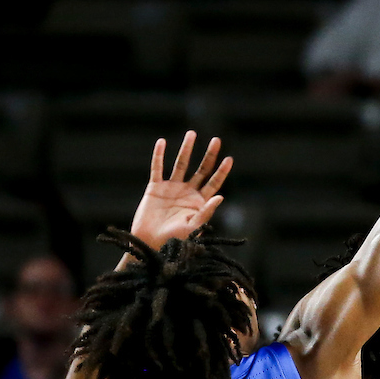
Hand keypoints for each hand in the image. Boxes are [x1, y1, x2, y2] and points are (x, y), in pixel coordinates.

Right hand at [130, 130, 231, 249]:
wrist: (150, 244)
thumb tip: (221, 196)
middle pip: (201, 170)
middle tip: (216, 140)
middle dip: (209, 155)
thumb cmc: (174, 240)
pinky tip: (162, 142)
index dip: (221, 171)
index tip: (229, 158)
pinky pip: (157, 169)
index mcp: (199, 202)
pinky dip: (159, 156)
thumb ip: (206, 212)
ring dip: (186, 149)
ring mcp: (171, 189)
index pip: (213, 183)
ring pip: (181, 164)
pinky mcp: (155, 188)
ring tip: (192, 134)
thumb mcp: (193, 227)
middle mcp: (187, 192)